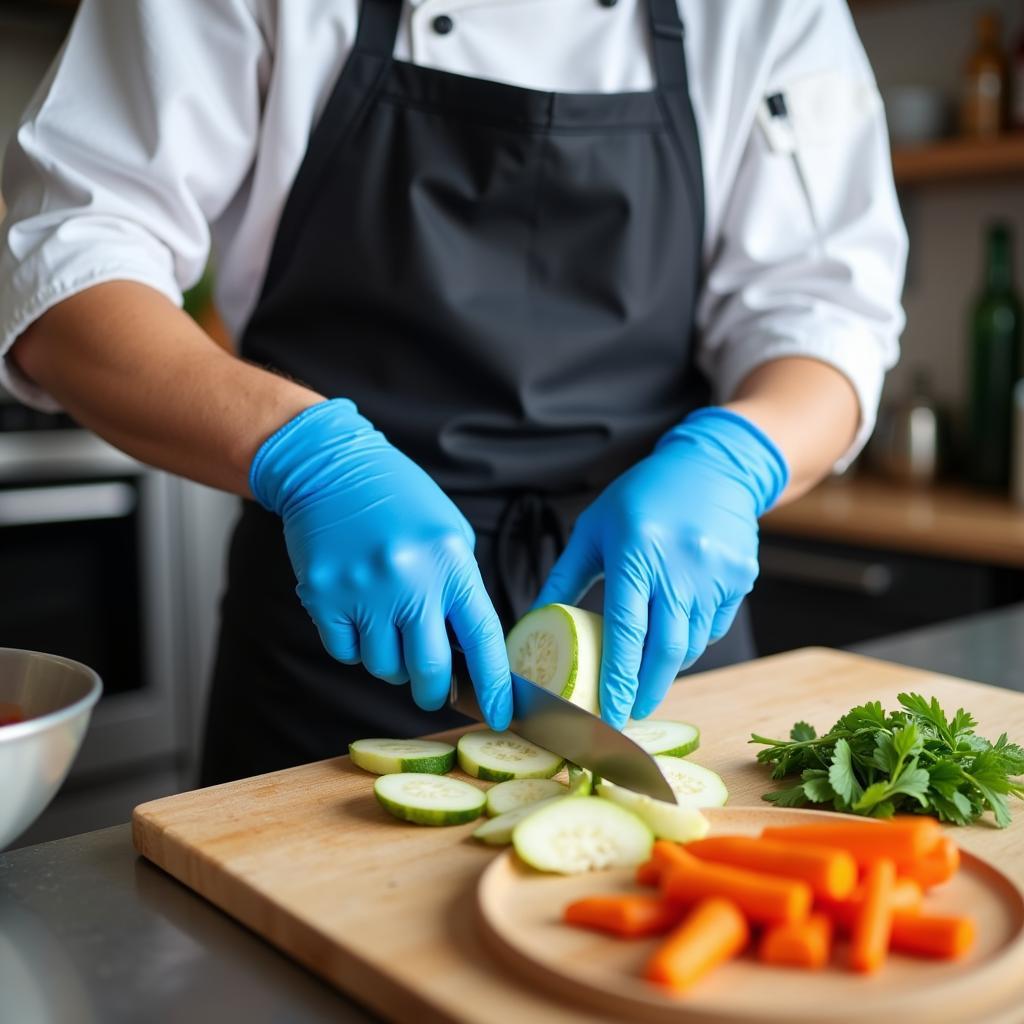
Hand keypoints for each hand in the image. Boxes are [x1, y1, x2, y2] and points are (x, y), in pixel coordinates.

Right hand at [250, 399, 511, 729]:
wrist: (330, 468)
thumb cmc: (398, 501)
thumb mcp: (447, 534)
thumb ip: (458, 590)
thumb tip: (467, 654)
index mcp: (450, 561)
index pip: (483, 637)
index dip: (496, 684)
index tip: (502, 715)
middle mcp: (409, 578)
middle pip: (430, 669)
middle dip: (435, 691)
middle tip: (435, 691)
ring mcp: (363, 590)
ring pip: (384, 666)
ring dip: (391, 661)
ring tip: (389, 625)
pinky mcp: (323, 596)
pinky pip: (346, 653)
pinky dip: (355, 646)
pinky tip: (358, 613)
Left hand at [535, 407, 787, 728]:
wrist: (713, 466)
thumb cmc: (641, 496)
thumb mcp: (594, 529)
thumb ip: (564, 578)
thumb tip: (532, 621)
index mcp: (636, 552)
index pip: (625, 631)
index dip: (617, 680)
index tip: (608, 715)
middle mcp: (680, 566)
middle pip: (665, 651)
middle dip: (646, 691)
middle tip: (628, 714)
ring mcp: (716, 574)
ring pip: (691, 644)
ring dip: (667, 666)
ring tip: (646, 673)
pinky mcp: (740, 578)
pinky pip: (712, 626)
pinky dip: (691, 637)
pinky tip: (675, 625)